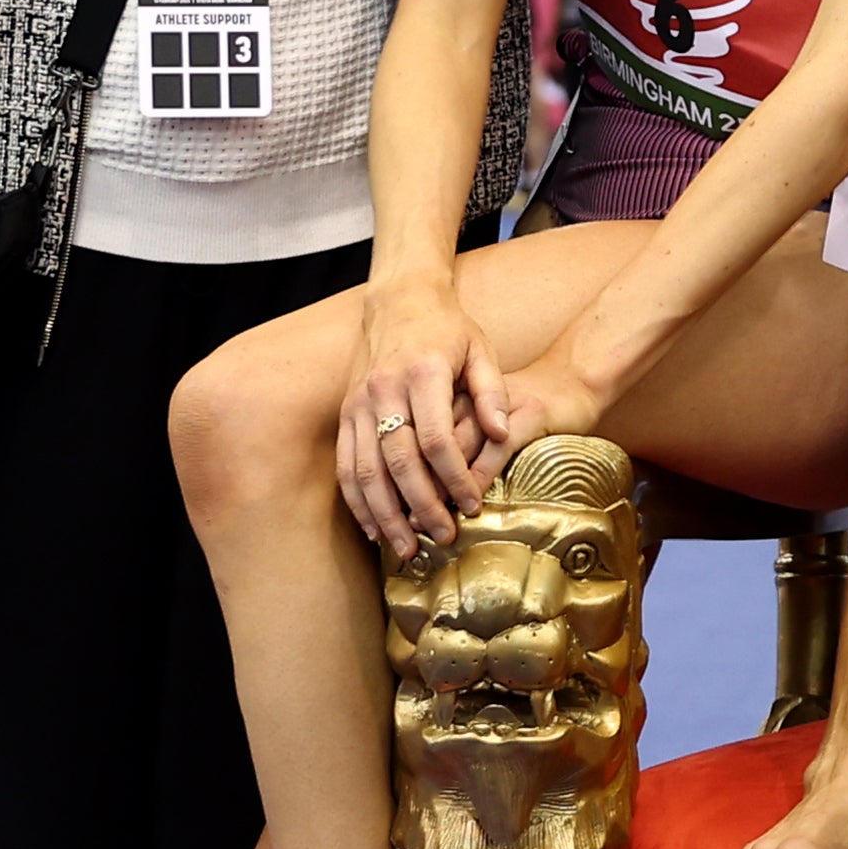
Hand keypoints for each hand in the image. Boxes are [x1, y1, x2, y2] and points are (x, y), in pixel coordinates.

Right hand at [333, 275, 512, 558]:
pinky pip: (346, 464)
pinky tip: (374, 528)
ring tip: (408, 549)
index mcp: (421, 373)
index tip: (472, 505)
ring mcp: (358, 402)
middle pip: (398, 461)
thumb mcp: (482, 350)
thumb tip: (502, 435)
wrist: (399, 300)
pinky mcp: (345, 412)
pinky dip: (358, 501)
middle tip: (444, 537)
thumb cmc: (448, 328)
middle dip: (421, 505)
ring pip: (366, 470)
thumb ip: (493, 394)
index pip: (435, 438)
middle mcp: (383, 389)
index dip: (454, 477)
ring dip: (385, 514)